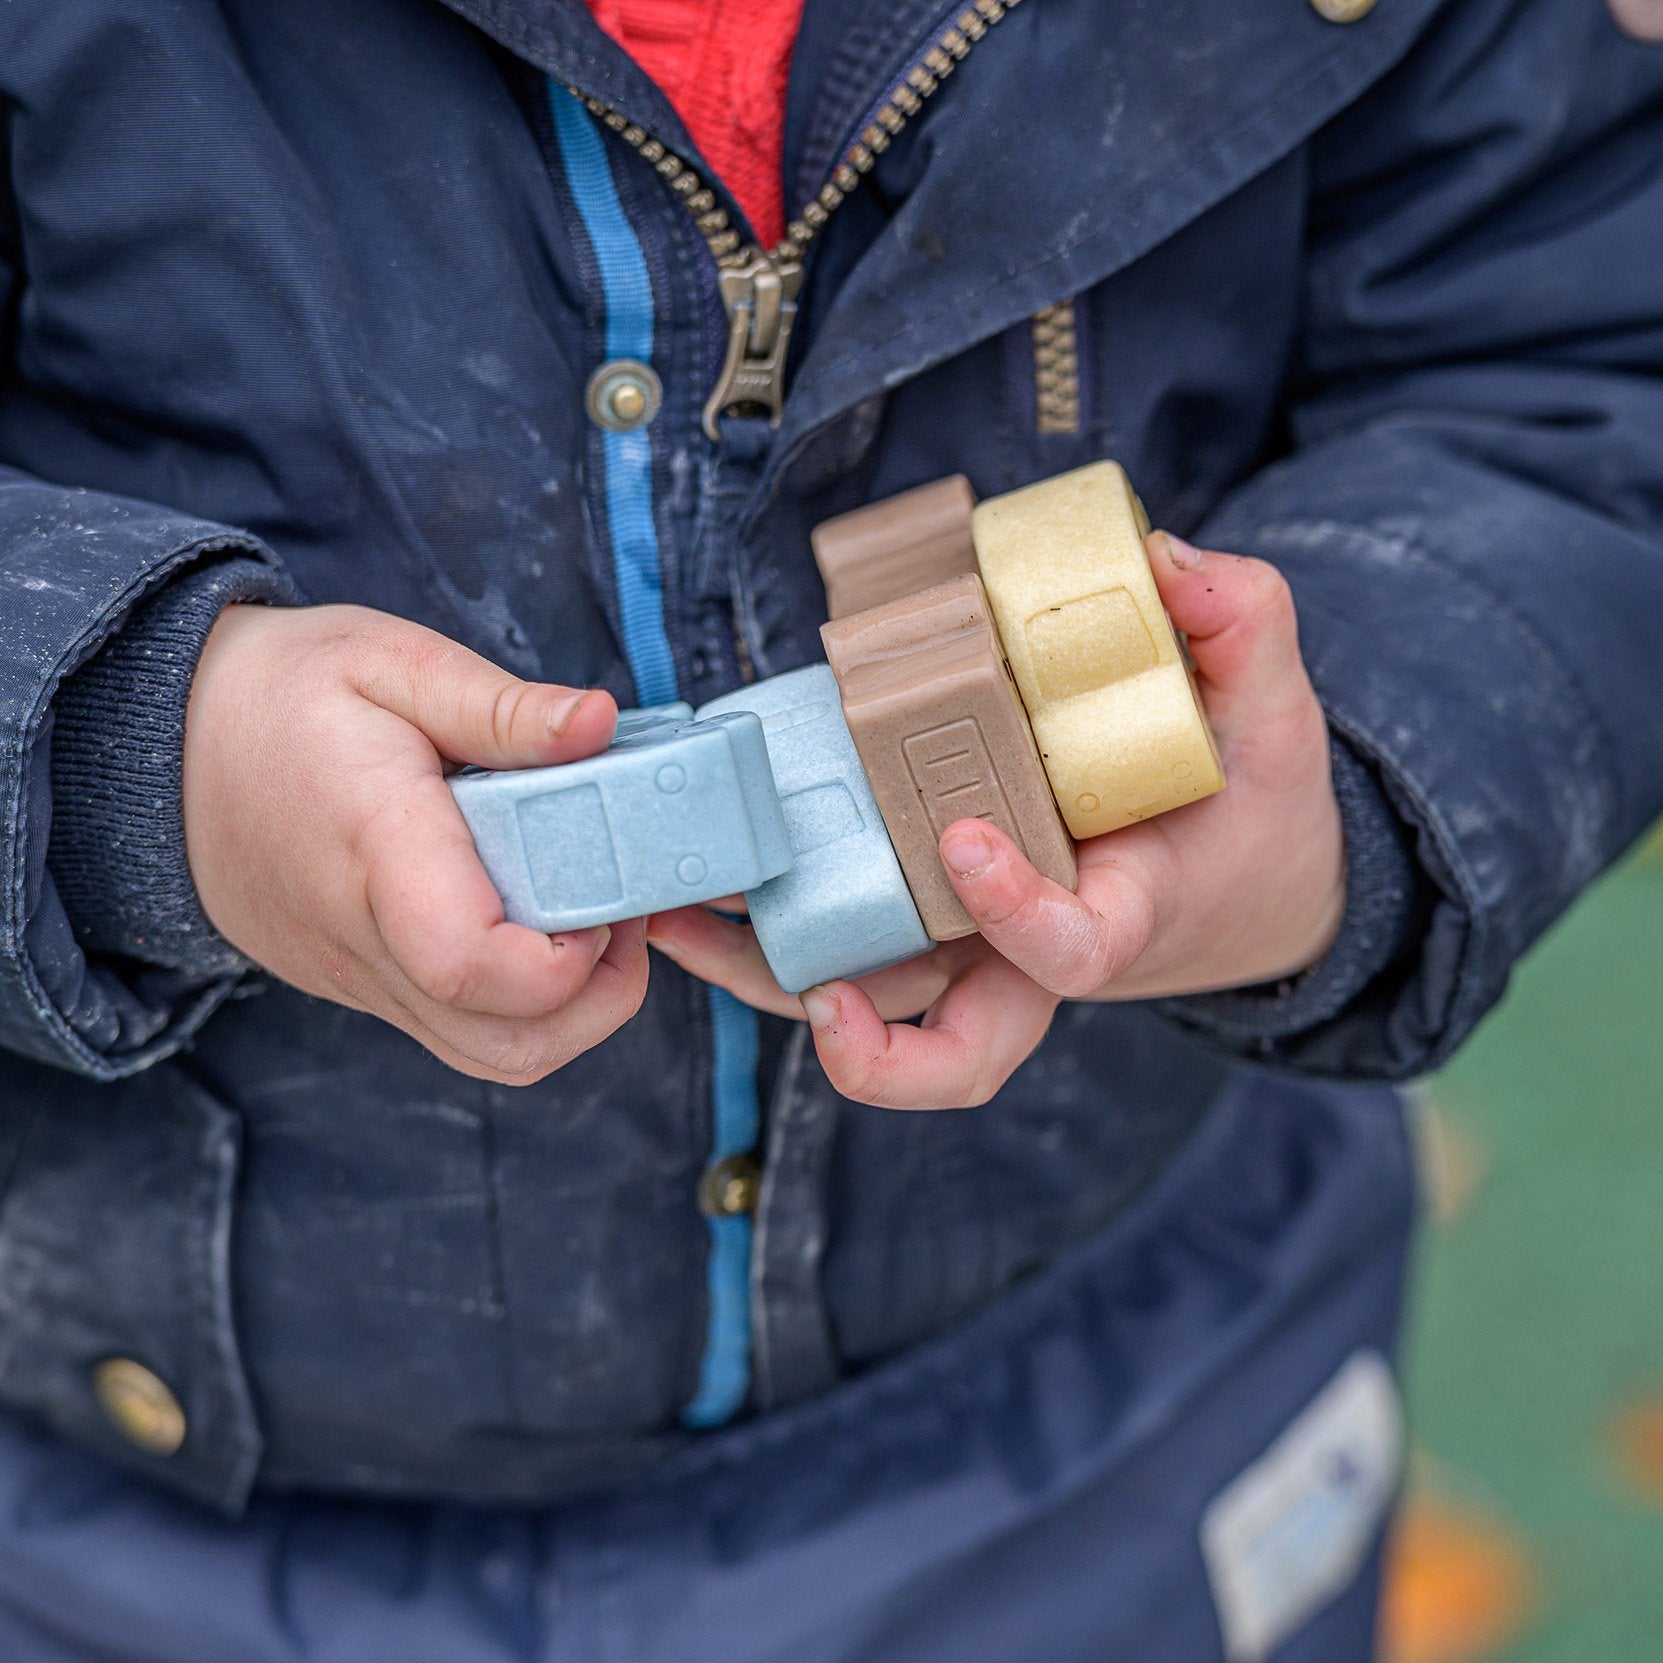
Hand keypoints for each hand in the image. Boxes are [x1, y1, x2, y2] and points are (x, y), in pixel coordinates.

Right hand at [183, 603, 647, 1083]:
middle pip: (508, 1043)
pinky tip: (536, 925)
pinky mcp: (362, 989)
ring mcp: (360, 979)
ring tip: (588, 918)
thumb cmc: (281, 694)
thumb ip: (502, 705)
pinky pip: (459, 1034)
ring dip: (570, 1010)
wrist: (160, 746)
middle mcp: (365, 939)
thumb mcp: (391, 660)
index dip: (571, 952)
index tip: (610, 888)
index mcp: (377, 848)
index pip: (472, 960)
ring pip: (494, 1058)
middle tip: (622, 907)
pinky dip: (523, 1005)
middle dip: (601, 995)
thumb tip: (600, 724)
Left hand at [648, 533, 1344, 1107]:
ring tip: (680, 918)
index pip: (1065, 949)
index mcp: (1119, 917)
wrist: (1241, 884)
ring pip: (873, 1000)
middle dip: (876, 1054)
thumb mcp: (1274, 719)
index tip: (963, 840)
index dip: (1014, 912)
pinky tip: (703, 874)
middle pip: (957, 1051)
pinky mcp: (932, 917)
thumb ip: (1242, 632)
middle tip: (814, 997)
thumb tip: (1163, 563)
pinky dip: (771, 923)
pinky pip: (848, 939)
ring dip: (770, 975)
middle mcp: (1033, 955)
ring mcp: (975, 947)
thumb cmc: (1249, 811)